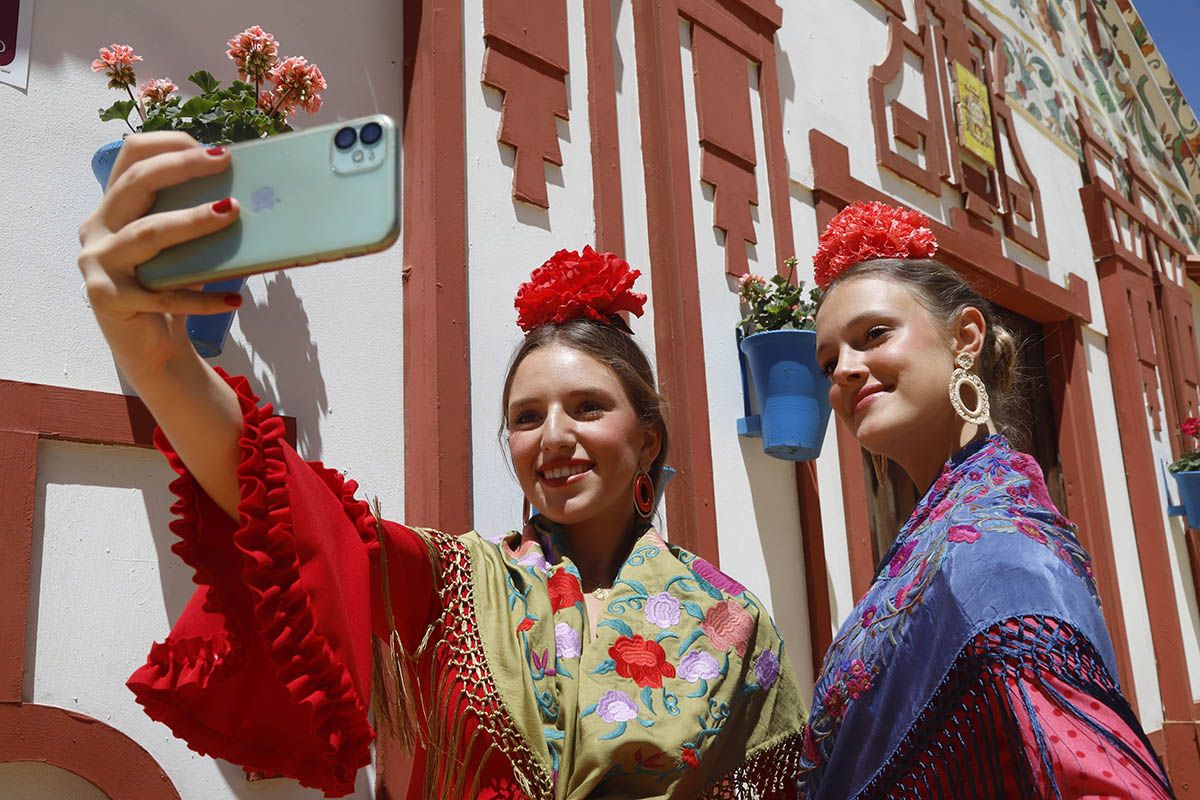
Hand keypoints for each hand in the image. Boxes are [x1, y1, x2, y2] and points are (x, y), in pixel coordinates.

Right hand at [77, 132, 241, 377]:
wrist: (148, 350)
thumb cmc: (167, 290)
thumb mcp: (176, 249)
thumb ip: (190, 219)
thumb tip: (242, 195)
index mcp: (112, 208)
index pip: (130, 158)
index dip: (167, 145)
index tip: (212, 149)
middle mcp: (98, 229)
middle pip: (136, 185)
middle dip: (181, 168)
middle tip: (224, 162)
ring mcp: (99, 264)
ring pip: (148, 233)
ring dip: (192, 221)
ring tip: (231, 212)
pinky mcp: (109, 299)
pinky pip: (163, 295)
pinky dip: (202, 298)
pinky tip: (235, 300)